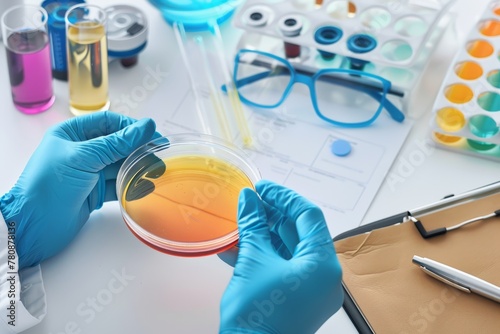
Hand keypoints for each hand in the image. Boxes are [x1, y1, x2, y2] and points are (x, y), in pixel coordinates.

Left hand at [0, 111, 158, 268]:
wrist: (33, 226)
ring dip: (138, 168)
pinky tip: (145, 187)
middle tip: (161, 153)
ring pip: (120, 166)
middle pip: (118, 145)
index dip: (132, 127)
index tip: (153, 133)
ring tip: (157, 171)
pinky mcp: (94, 193)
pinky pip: (119, 185)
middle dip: (139, 149)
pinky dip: (132, 186)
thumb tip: (145, 126)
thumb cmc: (47, 186)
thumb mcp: (84, 157)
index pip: (108, 123)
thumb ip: (117, 143)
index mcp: (72, 134)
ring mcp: (89, 173)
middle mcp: (81, 151)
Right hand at [220, 180, 342, 333]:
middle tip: (252, 202)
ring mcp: (312, 289)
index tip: (263, 189)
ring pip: (290, 249)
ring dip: (266, 233)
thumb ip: (252, 225)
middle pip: (300, 232)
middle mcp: (324, 277)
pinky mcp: (298, 297)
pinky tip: (242, 244)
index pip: (308, 216)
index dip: (284, 197)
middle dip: (273, 215)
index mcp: (322, 265)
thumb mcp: (253, 262)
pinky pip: (284, 266)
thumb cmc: (257, 320)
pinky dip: (265, 253)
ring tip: (244, 221)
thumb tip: (249, 201)